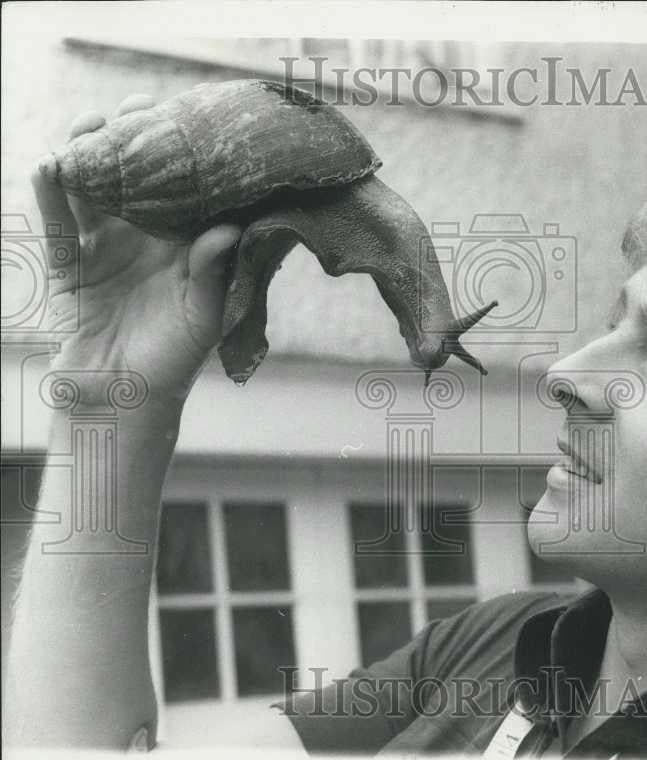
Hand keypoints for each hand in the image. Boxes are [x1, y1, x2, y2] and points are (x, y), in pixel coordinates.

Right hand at [32, 94, 241, 413]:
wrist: (123, 399)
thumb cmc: (174, 360)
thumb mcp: (203, 316)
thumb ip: (213, 271)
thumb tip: (229, 226)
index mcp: (183, 246)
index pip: (185, 191)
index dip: (185, 156)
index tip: (190, 119)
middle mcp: (144, 238)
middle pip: (136, 178)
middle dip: (135, 141)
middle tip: (139, 108)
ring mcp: (104, 246)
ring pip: (93, 189)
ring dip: (89, 154)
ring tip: (92, 124)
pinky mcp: (70, 263)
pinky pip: (57, 222)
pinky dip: (51, 193)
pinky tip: (52, 163)